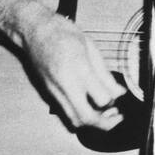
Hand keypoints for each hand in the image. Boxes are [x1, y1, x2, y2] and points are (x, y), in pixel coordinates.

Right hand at [19, 13, 126, 130]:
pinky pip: (66, 113)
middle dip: (105, 124)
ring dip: (92, 123)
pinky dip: (80, 116)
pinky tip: (89, 107)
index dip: (114, 100)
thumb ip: (104, 74)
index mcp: (79, 69)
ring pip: (74, 120)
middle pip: (86, 118)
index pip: (102, 98)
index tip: (119, 94)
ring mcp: (54, 91)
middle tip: (116, 118)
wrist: (35, 31)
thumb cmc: (62, 33)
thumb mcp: (91, 48)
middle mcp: (65, 85)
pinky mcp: (49, 94)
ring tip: (105, 115)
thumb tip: (118, 91)